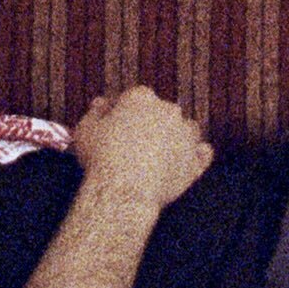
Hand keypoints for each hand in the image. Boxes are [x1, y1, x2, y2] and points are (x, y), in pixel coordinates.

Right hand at [71, 85, 212, 207]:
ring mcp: (185, 135)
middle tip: (135, 146)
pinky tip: (187, 161)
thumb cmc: (101, 159)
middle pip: (162, 112)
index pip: (135, 98)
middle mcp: (168, 110)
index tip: (116, 128)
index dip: (125, 114)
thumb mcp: (86, 131)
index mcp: (141, 97)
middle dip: (151, 124)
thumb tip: (101, 105)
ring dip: (177, 137)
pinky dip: (197, 156)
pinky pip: (202, 154)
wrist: (124, 190)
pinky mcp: (195, 160)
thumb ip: (95, 114)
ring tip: (161, 155)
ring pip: (186, 129)